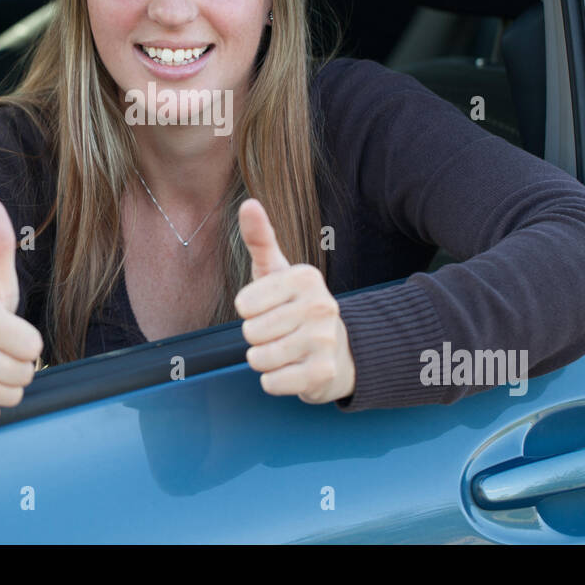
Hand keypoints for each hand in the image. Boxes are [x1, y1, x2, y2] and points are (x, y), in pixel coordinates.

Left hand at [234, 198, 355, 403]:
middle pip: (251, 332)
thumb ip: (260, 238)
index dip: (250, 311)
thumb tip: (248, 203)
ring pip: (258, 358)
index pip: (244, 304)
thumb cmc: (296, 306)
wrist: (339, 350)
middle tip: (280, 332)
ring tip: (285, 350)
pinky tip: (292, 370)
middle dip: (257, 337)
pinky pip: (271, 382)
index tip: (272, 308)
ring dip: (263, 360)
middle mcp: (320, 306)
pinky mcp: (323, 374)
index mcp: (306, 277)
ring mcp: (324, 341)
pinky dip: (274, 381)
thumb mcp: (277, 270)